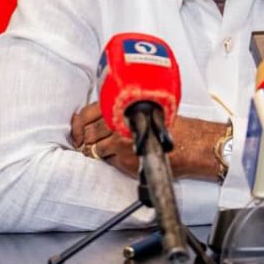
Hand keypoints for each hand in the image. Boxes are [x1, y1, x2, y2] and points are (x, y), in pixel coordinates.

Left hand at [71, 102, 227, 180]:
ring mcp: (119, 138)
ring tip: (95, 152)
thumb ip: (119, 111)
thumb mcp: (142, 108)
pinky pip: (106, 159)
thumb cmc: (168, 125)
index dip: (77, 124)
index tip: (76, 131)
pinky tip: (110, 157)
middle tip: (82, 144)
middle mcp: (118, 119)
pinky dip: (105, 159)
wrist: (187, 141)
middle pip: (87, 132)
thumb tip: (94, 121)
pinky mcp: (124, 156)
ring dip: (92, 151)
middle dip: (83, 140)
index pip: (86, 113)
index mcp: (121, 104)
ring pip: (93, 147)